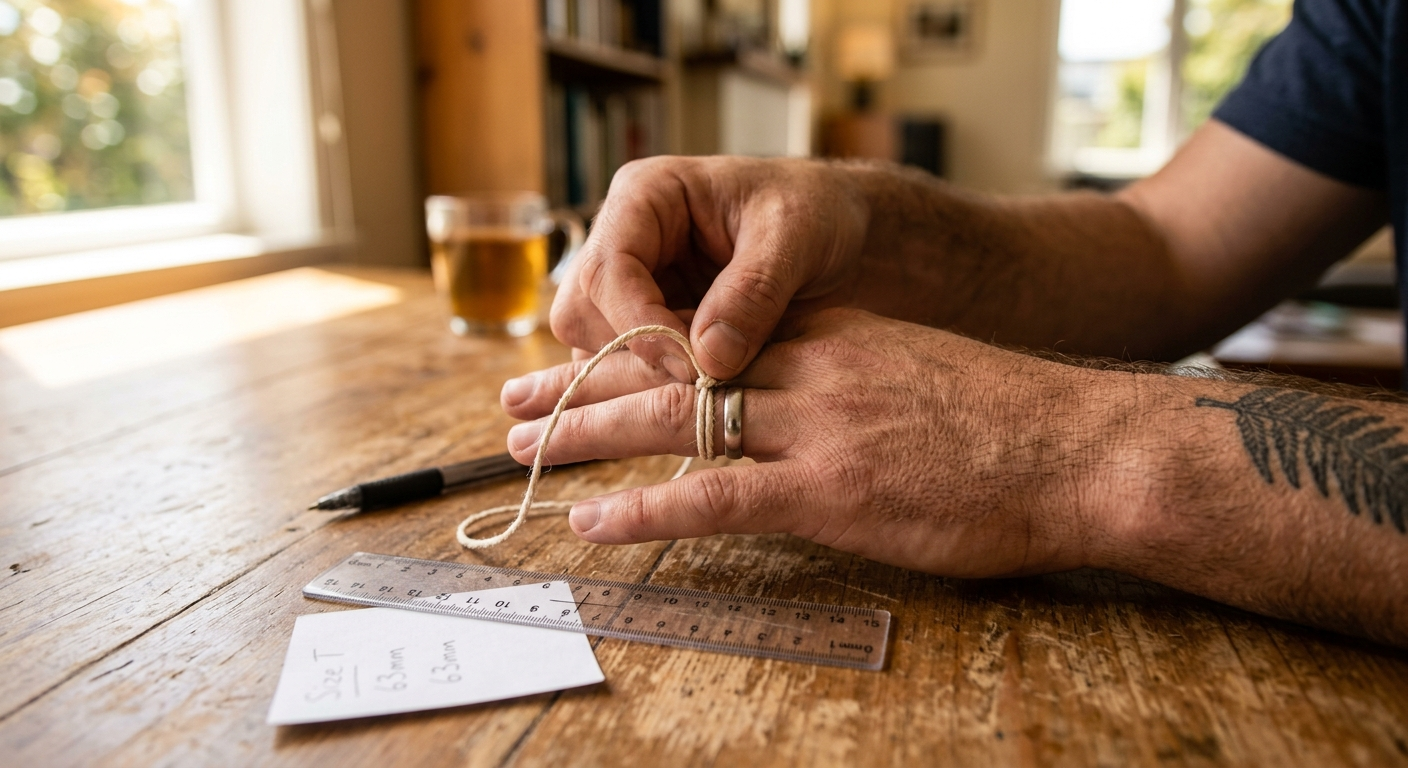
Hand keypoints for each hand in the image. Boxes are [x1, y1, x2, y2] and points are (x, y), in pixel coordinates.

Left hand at [501, 309, 1123, 576]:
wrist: (1079, 447)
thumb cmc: (1008, 423)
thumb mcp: (915, 372)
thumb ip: (846, 381)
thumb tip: (801, 407)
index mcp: (826, 334)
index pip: (702, 335)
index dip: (630, 349)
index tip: (581, 359)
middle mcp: (806, 366)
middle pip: (667, 367)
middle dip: (580, 386)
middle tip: (517, 400)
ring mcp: (814, 427)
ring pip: (673, 420)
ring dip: (587, 436)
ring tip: (524, 449)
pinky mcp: (829, 491)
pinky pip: (713, 496)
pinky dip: (646, 508)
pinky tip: (597, 520)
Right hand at [549, 156, 869, 383]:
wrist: (843, 231)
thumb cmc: (816, 212)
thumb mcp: (795, 237)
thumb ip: (753, 293)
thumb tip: (707, 360)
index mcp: (645, 196)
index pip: (607, 271)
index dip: (641, 328)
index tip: (693, 368)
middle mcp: (623, 240)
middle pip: (580, 313)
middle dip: (636, 356)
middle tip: (705, 380)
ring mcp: (630, 286)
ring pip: (594, 349)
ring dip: (648, 376)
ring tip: (718, 379)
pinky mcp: (648, 325)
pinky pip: (627, 370)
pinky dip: (663, 387)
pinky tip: (715, 384)